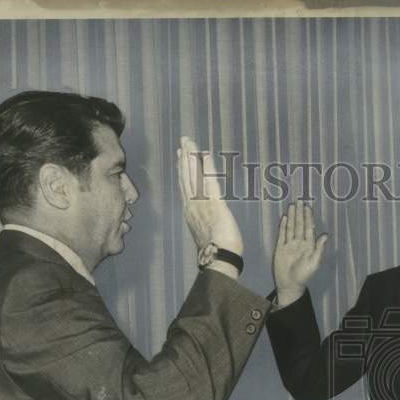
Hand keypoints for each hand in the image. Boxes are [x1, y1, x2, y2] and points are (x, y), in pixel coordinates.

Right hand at [177, 136, 243, 255]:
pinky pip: (209, 180)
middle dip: (184, 158)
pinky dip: (206, 166)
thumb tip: (205, 222)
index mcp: (190, 212)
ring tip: (190, 142)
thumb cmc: (216, 252)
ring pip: (194, 175)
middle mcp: (192, 205)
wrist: (218, 259)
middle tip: (183, 141)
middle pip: (186, 177)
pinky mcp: (214, 203)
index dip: (182, 170)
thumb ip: (203, 224)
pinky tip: (205, 154)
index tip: (181, 156)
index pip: (185, 186)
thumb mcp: (205, 235)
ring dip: (192, 157)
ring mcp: (201, 203)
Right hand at [273, 201, 327, 304]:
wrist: (290, 284)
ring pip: (291, 228)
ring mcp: (289, 245)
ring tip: (292, 206)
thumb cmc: (304, 275)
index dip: (308, 218)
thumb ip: (319, 249)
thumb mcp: (314, 263)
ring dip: (291, 217)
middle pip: (299, 225)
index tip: (308, 207)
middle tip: (299, 201)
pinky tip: (284, 218)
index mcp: (308, 245)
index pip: (308, 228)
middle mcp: (299, 243)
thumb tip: (325, 235)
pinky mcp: (280, 248)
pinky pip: (282, 235)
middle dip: (300, 213)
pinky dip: (283, 226)